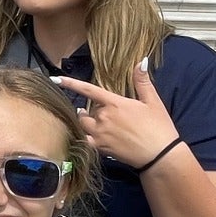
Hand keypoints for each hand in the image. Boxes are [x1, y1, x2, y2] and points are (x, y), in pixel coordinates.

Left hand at [55, 58, 180, 169]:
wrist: (160, 155)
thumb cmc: (159, 127)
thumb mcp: (153, 101)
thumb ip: (142, 81)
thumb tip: (140, 61)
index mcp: (114, 103)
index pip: (88, 90)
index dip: (70, 83)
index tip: (55, 79)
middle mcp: (103, 117)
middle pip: (86, 111)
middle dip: (91, 111)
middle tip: (105, 115)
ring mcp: (100, 134)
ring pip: (83, 125)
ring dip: (86, 123)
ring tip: (97, 124)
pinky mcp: (100, 148)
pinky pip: (85, 140)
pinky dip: (85, 138)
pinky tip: (92, 138)